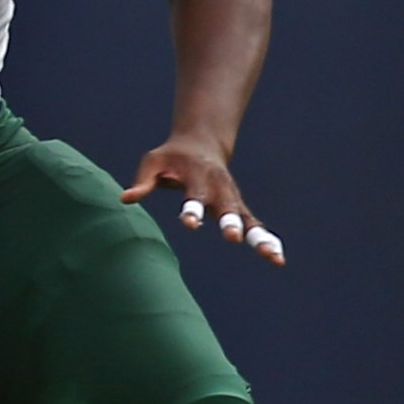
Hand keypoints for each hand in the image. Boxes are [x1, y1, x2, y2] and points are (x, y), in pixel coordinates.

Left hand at [123, 133, 285, 265]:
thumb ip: (143, 181)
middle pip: (227, 208)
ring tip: (273, 258)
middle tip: (234, 239)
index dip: (193, 209)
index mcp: (198, 176)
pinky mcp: (238, 208)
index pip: (195, 195)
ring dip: (260, 238)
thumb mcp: (153, 162)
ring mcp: (232, 199)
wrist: (201, 144)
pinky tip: (278, 259)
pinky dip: (267, 240)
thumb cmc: (171, 156)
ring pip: (248, 219)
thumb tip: (126, 198)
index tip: (190, 223)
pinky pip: (255, 225)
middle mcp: (219, 188)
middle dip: (231, 223)